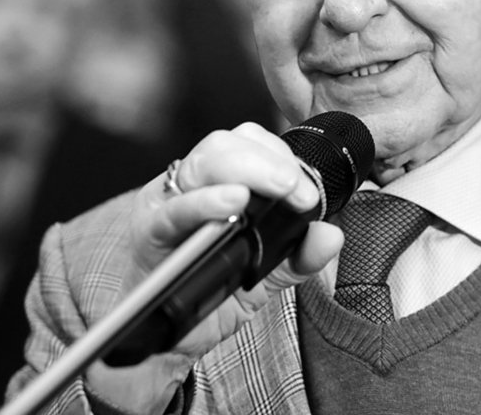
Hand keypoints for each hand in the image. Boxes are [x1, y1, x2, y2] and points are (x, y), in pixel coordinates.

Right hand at [85, 122, 344, 411]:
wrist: (169, 337)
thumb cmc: (209, 292)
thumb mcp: (264, 274)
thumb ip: (297, 254)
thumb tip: (331, 236)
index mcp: (217, 182)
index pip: (249, 143)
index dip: (281, 158)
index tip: (308, 192)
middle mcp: (189, 184)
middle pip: (225, 145)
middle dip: (269, 162)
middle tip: (298, 191)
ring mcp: (166, 203)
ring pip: (203, 163)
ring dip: (247, 171)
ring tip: (278, 189)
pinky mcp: (149, 232)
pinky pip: (174, 210)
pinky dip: (205, 203)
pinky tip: (233, 205)